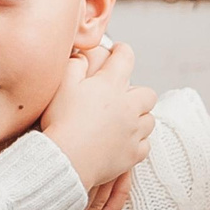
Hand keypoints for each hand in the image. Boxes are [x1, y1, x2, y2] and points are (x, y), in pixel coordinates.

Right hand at [40, 40, 156, 189]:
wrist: (65, 159)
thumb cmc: (61, 122)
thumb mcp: (61, 85)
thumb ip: (74, 65)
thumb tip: (82, 56)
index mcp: (111, 85)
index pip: (126, 57)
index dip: (122, 51)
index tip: (117, 51)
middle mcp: (128, 106)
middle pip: (147, 94)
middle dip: (137, 93)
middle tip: (121, 97)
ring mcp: (134, 131)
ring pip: (149, 120)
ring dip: (139, 118)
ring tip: (123, 121)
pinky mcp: (133, 154)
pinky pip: (145, 145)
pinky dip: (137, 142)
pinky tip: (124, 142)